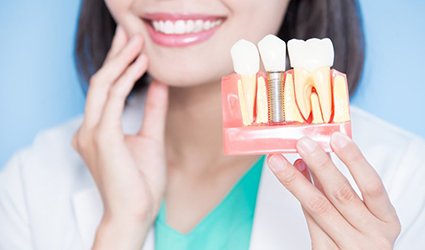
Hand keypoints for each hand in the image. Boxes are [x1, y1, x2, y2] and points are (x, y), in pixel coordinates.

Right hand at [72, 26, 167, 248]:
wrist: (136, 213)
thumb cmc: (141, 182)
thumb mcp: (151, 137)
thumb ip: (152, 109)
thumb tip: (159, 84)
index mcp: (97, 130)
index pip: (105, 88)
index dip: (117, 64)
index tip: (132, 45)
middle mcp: (89, 128)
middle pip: (100, 80)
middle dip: (116, 54)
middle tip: (130, 32)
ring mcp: (92, 132)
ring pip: (102, 84)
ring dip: (121, 60)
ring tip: (138, 42)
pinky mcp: (102, 137)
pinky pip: (112, 99)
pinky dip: (126, 78)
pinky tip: (141, 65)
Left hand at [267, 132, 400, 249]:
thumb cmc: (361, 240)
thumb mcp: (364, 216)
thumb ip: (343, 189)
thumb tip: (320, 156)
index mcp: (386, 221)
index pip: (372, 185)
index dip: (354, 159)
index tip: (336, 137)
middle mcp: (372, 236)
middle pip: (341, 194)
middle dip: (319, 165)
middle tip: (302, 144)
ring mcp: (349, 248)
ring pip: (318, 207)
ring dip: (296, 180)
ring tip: (279, 161)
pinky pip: (309, 222)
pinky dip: (299, 198)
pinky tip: (291, 180)